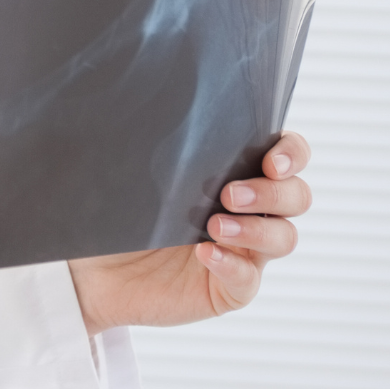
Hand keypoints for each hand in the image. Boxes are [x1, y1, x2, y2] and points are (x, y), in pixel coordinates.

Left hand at [67, 132, 311, 336]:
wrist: (93, 267)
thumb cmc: (117, 211)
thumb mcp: (135, 170)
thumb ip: (159, 142)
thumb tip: (156, 100)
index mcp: (236, 173)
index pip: (288, 156)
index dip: (292, 154)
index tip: (272, 160)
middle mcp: (250, 212)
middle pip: (297, 197)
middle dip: (273, 193)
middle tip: (228, 194)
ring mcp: (244, 252)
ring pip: (284, 238)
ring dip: (256, 230)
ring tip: (214, 226)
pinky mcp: (229, 288)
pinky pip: (249, 280)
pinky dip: (233, 266)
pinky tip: (206, 254)